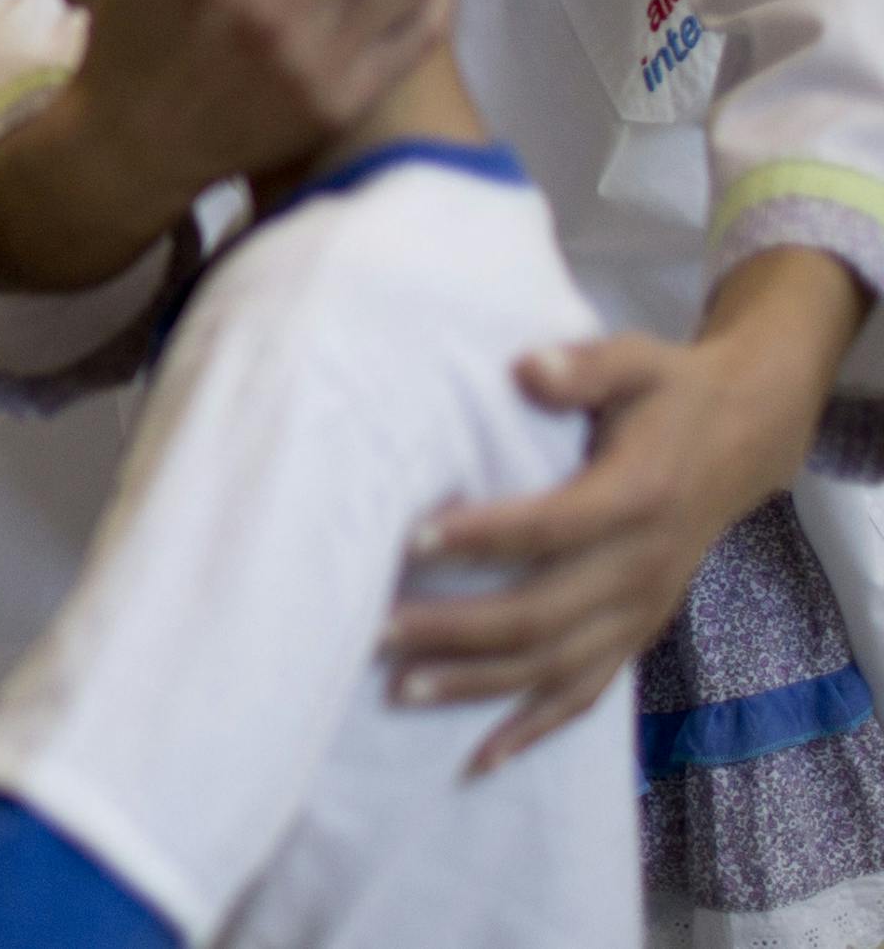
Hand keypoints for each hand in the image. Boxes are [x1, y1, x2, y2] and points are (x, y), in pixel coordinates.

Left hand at [385, 247, 868, 772]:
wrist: (741, 438)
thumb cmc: (669, 392)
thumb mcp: (637, 359)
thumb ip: (584, 365)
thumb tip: (529, 368)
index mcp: (639, 496)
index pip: (553, 527)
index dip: (485, 536)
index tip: (412, 538)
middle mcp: (642, 566)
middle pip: (543, 614)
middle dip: (456, 628)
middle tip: (377, 630)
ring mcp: (641, 610)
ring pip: (555, 666)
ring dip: (477, 683)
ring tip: (399, 688)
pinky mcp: (637, 632)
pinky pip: (586, 693)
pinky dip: (533, 728)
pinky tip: (480, 757)